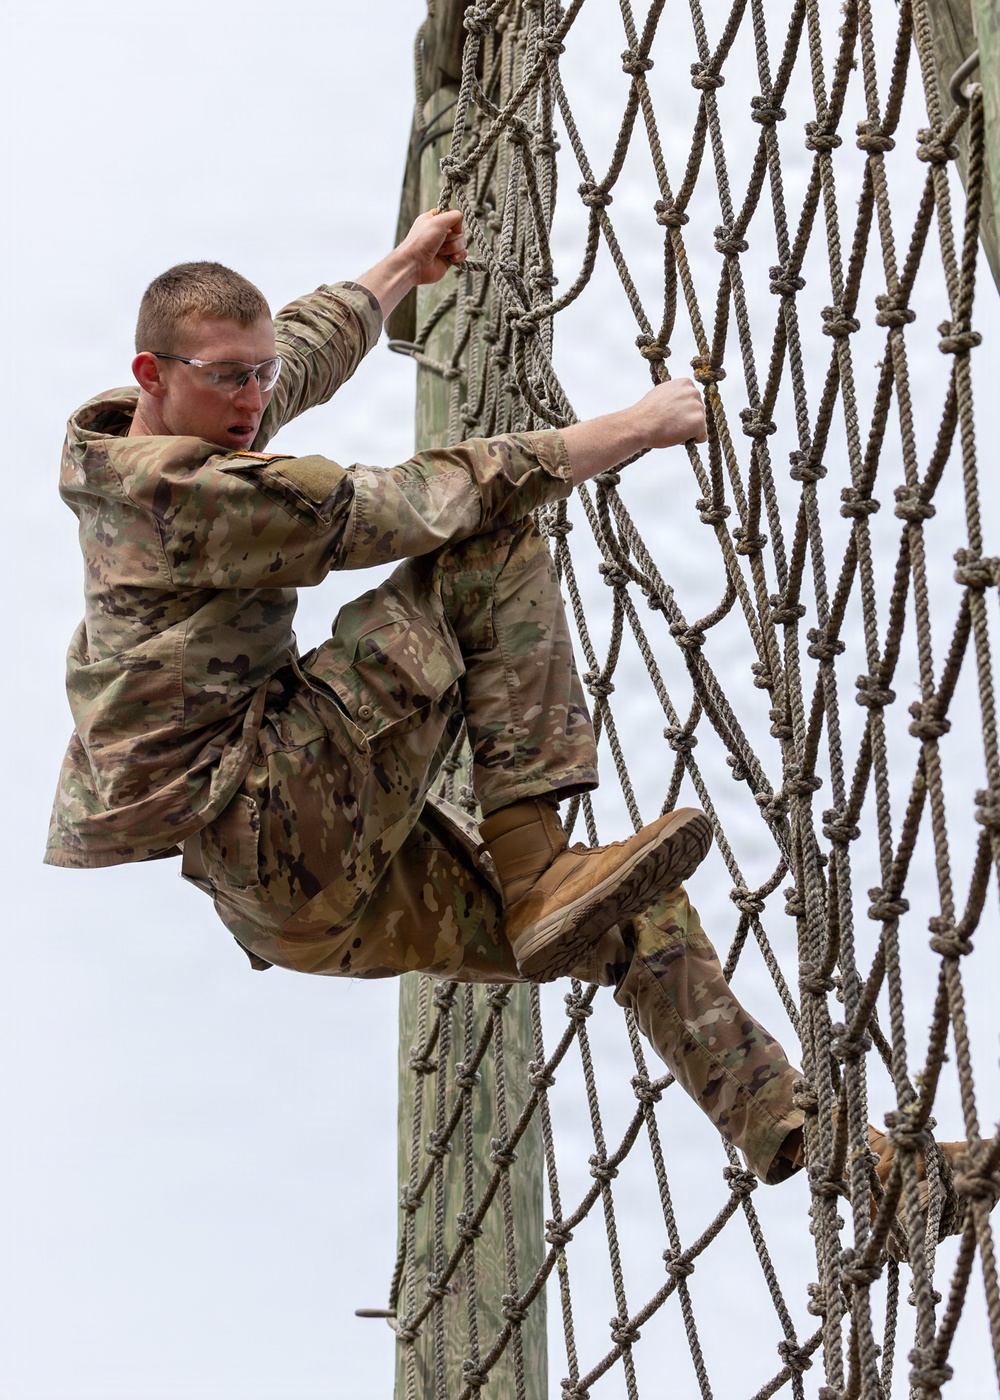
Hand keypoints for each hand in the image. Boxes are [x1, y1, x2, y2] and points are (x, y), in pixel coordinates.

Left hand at [398, 208, 467, 286]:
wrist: (415, 265)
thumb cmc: (422, 241)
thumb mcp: (438, 220)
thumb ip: (455, 215)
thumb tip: (460, 226)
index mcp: (435, 219)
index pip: (453, 215)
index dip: (454, 221)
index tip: (446, 226)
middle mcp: (440, 231)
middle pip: (460, 230)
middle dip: (452, 237)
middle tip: (440, 241)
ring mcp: (445, 245)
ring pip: (462, 242)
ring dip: (453, 247)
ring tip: (440, 252)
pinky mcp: (449, 257)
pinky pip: (463, 253)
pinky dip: (459, 256)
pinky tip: (451, 259)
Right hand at [561, 376, 707, 484]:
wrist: (640, 424)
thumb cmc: (646, 413)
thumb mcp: (661, 395)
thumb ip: (674, 395)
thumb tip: (679, 401)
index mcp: (685, 383)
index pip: (692, 400)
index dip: (682, 411)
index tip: (669, 414)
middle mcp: (694, 391)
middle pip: (698, 412)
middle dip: (687, 420)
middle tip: (669, 423)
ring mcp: (698, 406)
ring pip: (700, 424)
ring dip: (688, 431)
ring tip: (671, 429)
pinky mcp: (699, 422)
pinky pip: (702, 436)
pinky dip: (693, 440)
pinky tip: (677, 436)